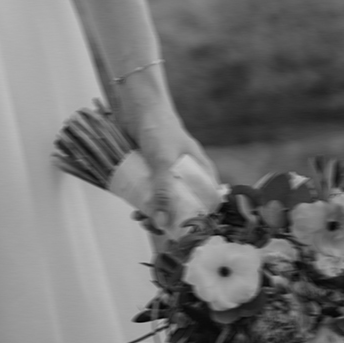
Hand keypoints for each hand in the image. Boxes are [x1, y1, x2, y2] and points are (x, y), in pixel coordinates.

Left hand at [122, 96, 219, 236]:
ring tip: (141, 220)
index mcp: (201, 172)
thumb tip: (163, 224)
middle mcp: (187, 175)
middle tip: (156, 230)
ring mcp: (168, 174)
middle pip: (185, 207)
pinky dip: (145, 203)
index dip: (199, 222)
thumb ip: (164, 191)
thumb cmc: (159, 127)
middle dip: (171, 221)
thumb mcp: (163, 161)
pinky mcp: (151, 172)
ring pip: (166, 202)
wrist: (137, 104)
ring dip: (155, 214)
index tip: (184, 238)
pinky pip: (151, 194)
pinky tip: (135, 210)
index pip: (208, 204)